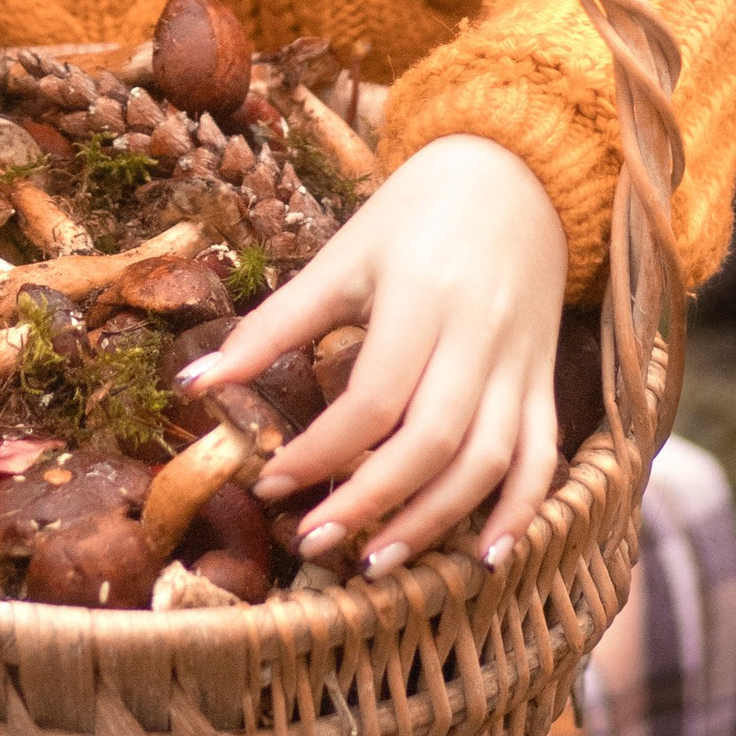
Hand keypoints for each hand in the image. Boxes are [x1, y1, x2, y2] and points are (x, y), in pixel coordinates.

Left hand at [179, 134, 568, 579]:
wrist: (516, 173)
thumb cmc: (415, 214)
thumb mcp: (342, 257)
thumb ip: (274, 325)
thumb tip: (191, 386)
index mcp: (422, 299)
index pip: (372, 397)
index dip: (319, 450)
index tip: (269, 483)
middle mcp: (478, 337)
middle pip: (431, 440)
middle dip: (370, 501)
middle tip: (314, 543)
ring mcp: (520, 364)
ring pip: (488, 461)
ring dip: (435, 521)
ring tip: (378, 562)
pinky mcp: (544, 379)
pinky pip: (541, 457)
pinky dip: (519, 511)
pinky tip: (483, 557)